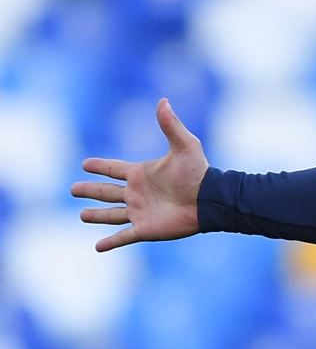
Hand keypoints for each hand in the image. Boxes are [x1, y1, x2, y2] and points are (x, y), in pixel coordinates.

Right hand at [72, 98, 207, 252]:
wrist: (210, 200)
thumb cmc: (198, 173)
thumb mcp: (184, 145)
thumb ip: (170, 125)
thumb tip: (163, 100)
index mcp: (141, 173)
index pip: (114, 168)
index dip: (100, 166)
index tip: (85, 163)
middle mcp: (137, 193)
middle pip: (107, 191)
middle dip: (90, 190)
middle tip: (73, 189)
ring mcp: (140, 212)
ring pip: (111, 215)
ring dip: (96, 215)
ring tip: (82, 215)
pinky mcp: (145, 229)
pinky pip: (123, 237)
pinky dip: (110, 242)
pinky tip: (98, 247)